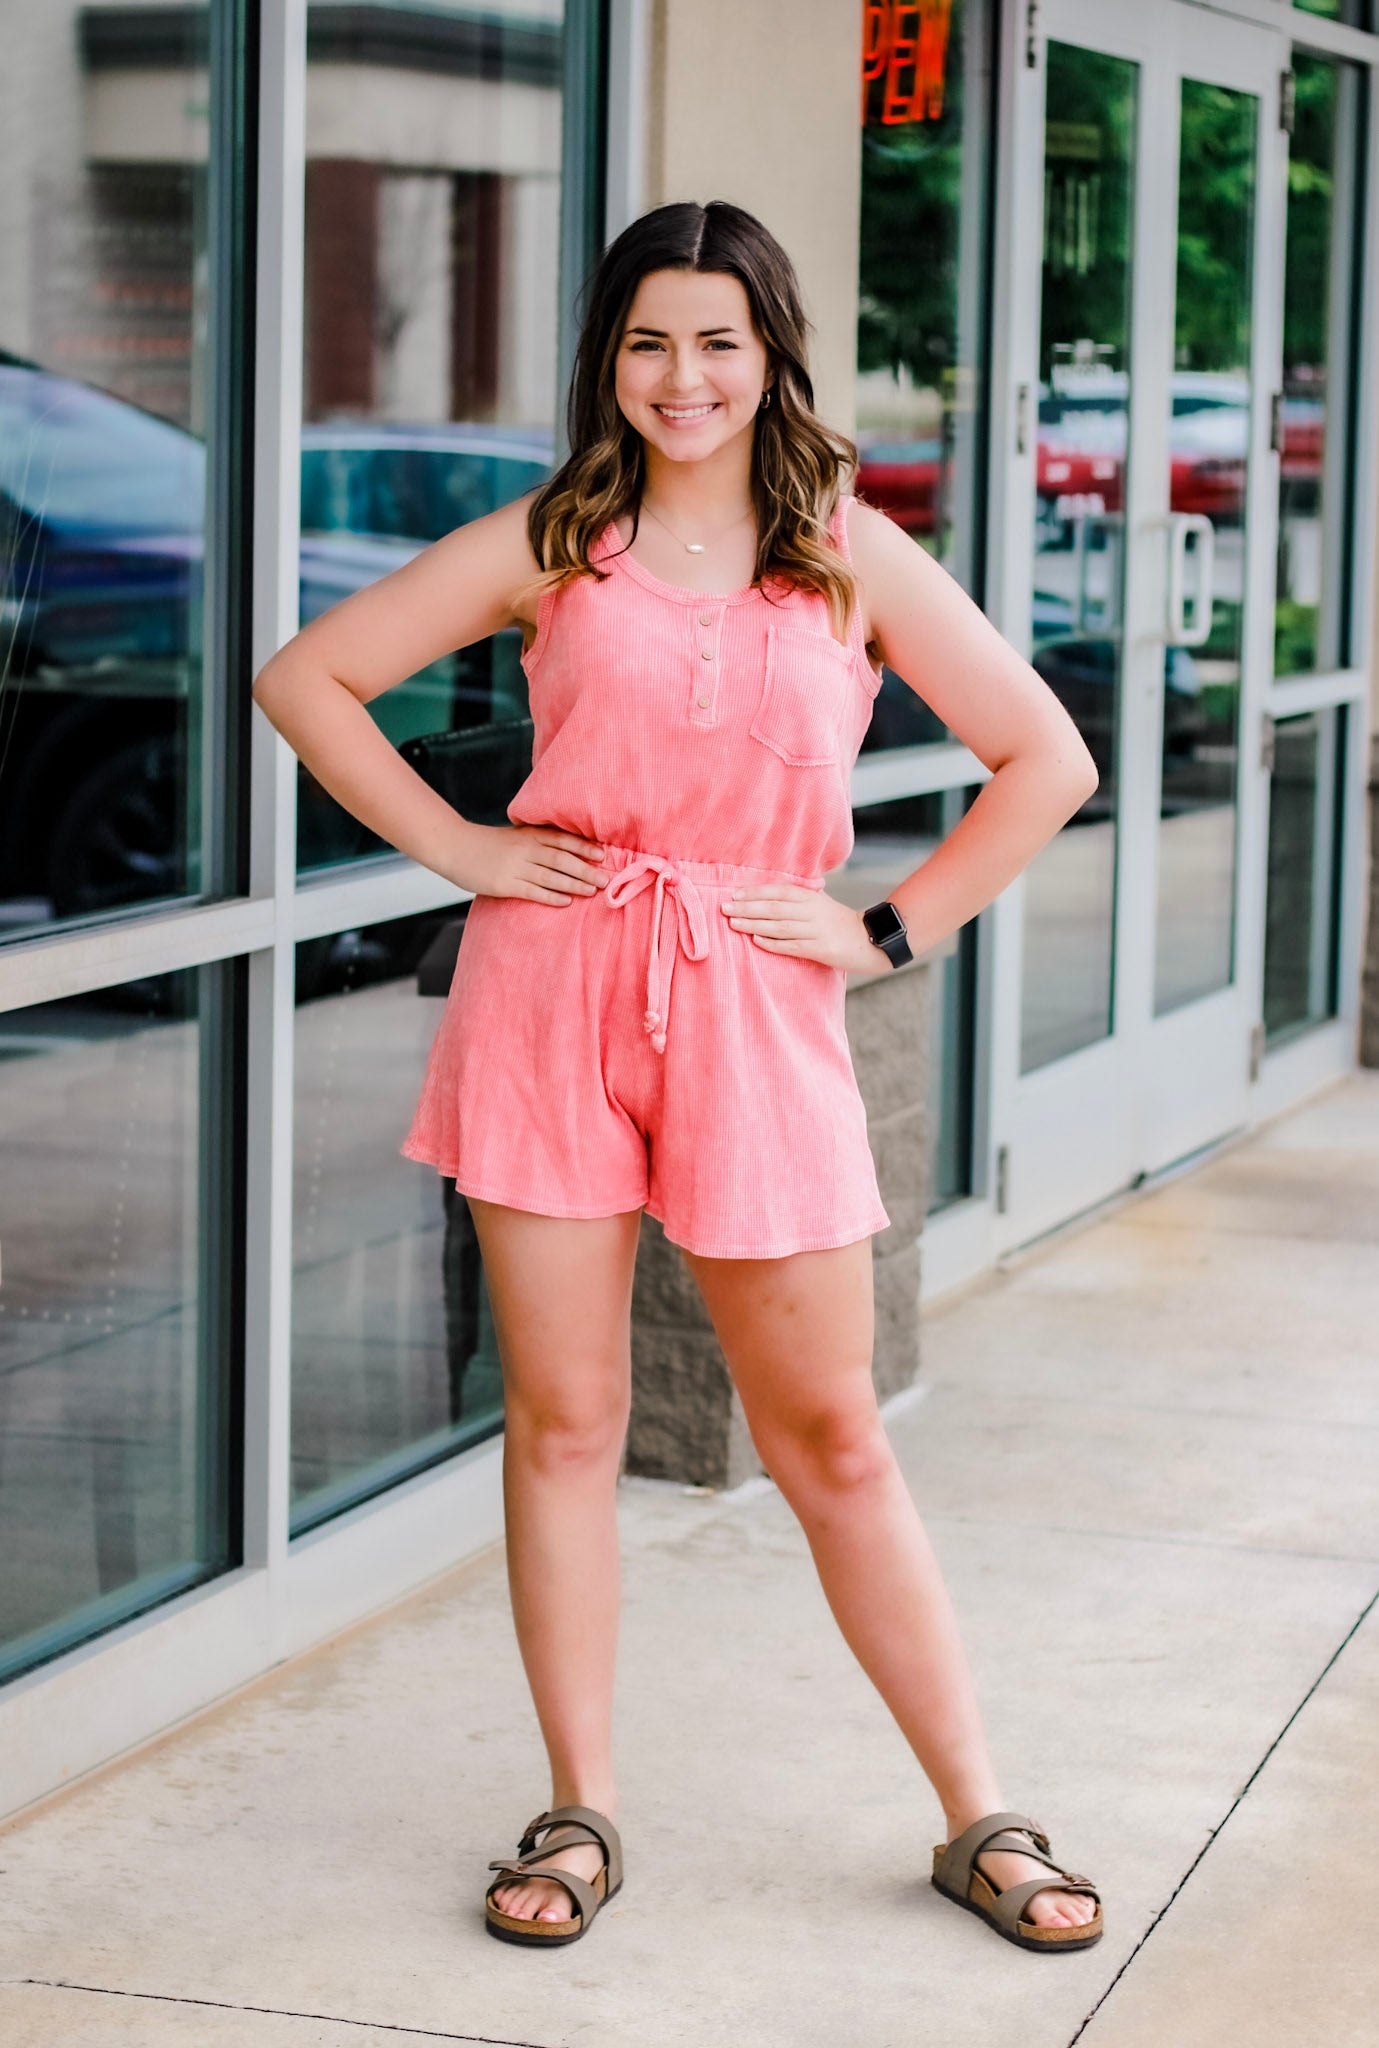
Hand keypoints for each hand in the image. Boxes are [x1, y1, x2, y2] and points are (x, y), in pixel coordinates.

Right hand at [453, 821, 608, 904]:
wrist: (454, 847)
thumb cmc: (486, 844)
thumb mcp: (514, 836)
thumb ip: (536, 841)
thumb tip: (566, 852)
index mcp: (528, 835)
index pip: (562, 839)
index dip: (583, 847)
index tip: (602, 854)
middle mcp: (525, 849)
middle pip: (561, 859)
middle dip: (585, 869)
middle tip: (605, 879)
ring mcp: (514, 867)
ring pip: (550, 876)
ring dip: (573, 884)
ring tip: (592, 891)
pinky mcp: (504, 884)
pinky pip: (532, 891)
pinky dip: (550, 896)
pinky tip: (565, 901)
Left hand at [720, 884, 885, 972]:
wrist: (870, 939)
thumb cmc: (840, 921)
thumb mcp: (821, 903)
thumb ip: (798, 898)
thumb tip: (768, 894)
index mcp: (810, 897)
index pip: (777, 892)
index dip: (754, 893)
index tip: (733, 894)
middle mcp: (811, 911)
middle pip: (773, 908)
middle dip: (747, 908)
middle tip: (724, 909)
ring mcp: (815, 930)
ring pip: (779, 926)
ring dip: (754, 925)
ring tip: (734, 924)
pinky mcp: (820, 949)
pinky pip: (792, 946)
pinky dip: (773, 944)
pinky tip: (756, 942)